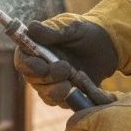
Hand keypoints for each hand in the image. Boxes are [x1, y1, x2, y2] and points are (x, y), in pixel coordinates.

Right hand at [14, 0, 130, 107]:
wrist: (108, 46)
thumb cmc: (86, 32)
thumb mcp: (73, 27)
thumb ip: (53, 32)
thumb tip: (31, 27)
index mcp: (36, 49)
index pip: (22, 60)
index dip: (28, 66)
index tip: (42, 67)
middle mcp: (40, 67)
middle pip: (32, 80)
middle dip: (47, 78)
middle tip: (65, 69)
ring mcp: (51, 82)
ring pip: (45, 94)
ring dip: (56, 91)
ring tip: (71, 83)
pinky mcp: (64, 94)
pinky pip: (61, 102)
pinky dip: (68, 98)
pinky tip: (79, 89)